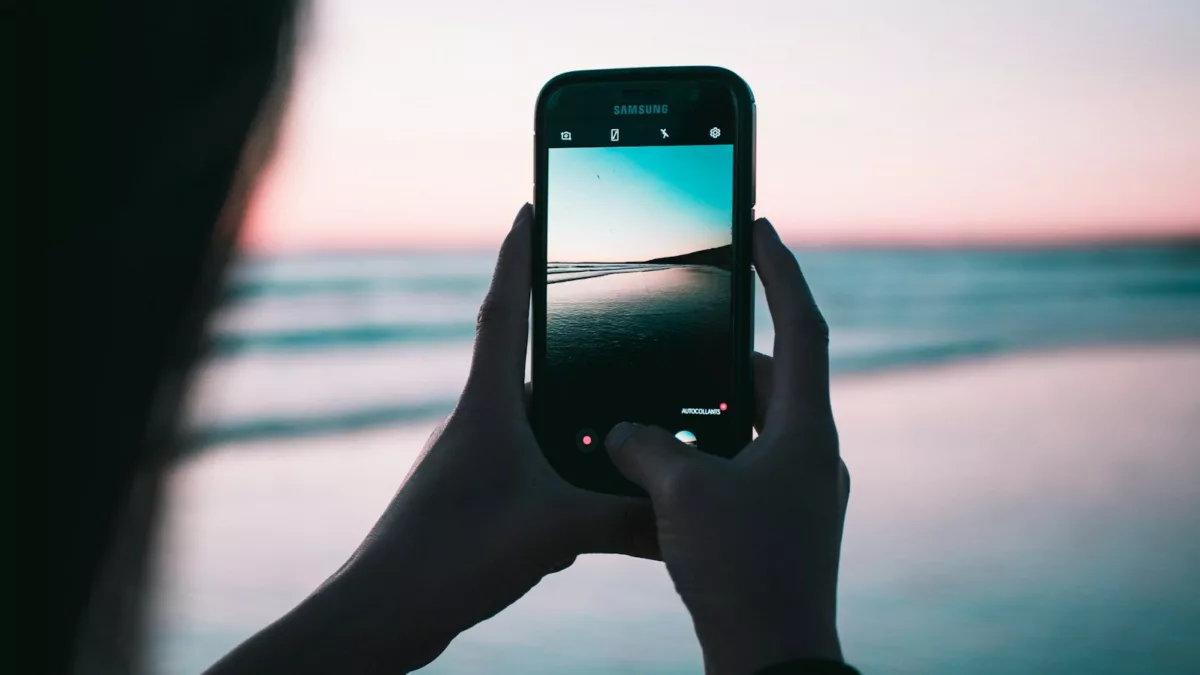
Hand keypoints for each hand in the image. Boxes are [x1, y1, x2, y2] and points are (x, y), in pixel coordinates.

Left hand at [206, 204, 656, 674]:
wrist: (383, 614)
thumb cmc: (451, 556)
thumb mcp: (556, 530)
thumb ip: (626, 517)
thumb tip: (682, 514)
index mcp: (488, 405)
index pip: (505, 309)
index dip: (518, 255)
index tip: (529, 207)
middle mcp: (476, 423)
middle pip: (529, 367)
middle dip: (568, 348)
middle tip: (615, 328)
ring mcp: (471, 463)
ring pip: (534, 426)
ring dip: (570, 424)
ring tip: (621, 431)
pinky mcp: (474, 501)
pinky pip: (530, 471)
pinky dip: (563, 476)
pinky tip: (592, 505)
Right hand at [603, 218, 849, 674]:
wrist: (773, 659)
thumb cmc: (743, 572)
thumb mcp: (681, 493)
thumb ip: (644, 445)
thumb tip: (621, 433)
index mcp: (806, 430)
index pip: (802, 325)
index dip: (780, 271)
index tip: (759, 229)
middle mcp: (812, 455)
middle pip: (773, 377)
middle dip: (723, 353)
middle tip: (681, 334)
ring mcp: (799, 492)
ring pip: (753, 427)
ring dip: (709, 410)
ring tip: (657, 403)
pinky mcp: (779, 525)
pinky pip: (742, 468)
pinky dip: (706, 455)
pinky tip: (661, 468)